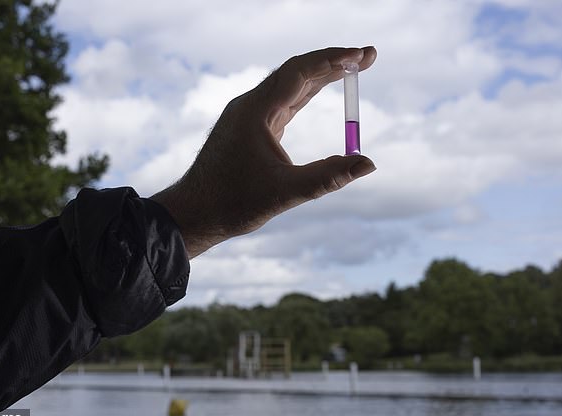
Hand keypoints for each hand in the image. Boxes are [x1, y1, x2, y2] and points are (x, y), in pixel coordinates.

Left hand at [151, 47, 377, 257]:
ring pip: (289, 85)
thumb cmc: (232, 204)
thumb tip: (368, 164)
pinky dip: (305, 93)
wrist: (194, 213)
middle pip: (296, 72)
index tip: (363, 57)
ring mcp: (247, 115)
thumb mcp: (285, 192)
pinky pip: (282, 102)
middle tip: (368, 58)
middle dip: (333, 62)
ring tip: (353, 68)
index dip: (334, 60)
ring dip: (321, 75)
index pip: (299, 72)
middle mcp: (249, 106)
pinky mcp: (248, 127)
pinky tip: (320, 88)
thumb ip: (328, 177)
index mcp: (254, 112)